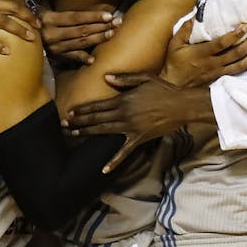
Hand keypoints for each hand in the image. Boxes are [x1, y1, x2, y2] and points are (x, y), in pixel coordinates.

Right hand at [40, 8, 119, 64]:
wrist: (24, 38)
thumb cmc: (37, 17)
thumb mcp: (40, 4)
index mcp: (49, 19)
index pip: (75, 18)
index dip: (92, 17)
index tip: (108, 15)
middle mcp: (52, 34)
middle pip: (81, 30)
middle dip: (100, 27)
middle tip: (117, 23)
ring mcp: (54, 47)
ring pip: (80, 43)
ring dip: (97, 39)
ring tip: (112, 33)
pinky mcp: (56, 56)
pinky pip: (71, 57)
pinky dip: (82, 59)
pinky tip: (93, 59)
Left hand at [65, 72, 213, 170]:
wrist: (182, 105)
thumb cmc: (164, 89)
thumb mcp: (144, 78)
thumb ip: (124, 78)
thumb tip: (106, 77)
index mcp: (123, 99)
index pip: (98, 105)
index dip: (83, 109)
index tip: (71, 112)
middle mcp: (124, 114)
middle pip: (96, 118)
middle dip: (79, 122)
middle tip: (64, 125)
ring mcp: (131, 127)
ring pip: (104, 131)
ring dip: (87, 133)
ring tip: (73, 135)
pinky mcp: (139, 138)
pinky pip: (124, 152)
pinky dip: (113, 161)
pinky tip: (103, 169)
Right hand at [160, 20, 246, 86]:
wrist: (173, 83)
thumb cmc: (174, 62)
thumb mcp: (175, 43)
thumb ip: (185, 30)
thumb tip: (196, 15)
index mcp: (201, 53)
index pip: (222, 44)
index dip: (235, 35)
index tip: (244, 26)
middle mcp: (212, 63)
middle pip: (235, 54)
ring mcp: (217, 71)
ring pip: (239, 64)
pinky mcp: (219, 77)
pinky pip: (236, 71)